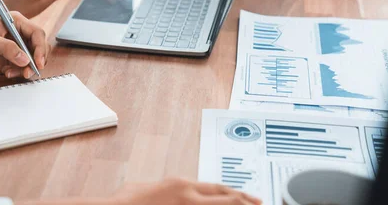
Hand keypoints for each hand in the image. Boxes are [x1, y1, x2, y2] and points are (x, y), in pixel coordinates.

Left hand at [0, 13, 48, 79]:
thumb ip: (7, 48)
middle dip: (36, 61)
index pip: (37, 33)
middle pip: (39, 47)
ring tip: (12, 73)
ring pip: (33, 59)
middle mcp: (19, 33)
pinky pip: (24, 68)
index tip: (38, 62)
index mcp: (15, 22)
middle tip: (29, 72)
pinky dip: (19, 73)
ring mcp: (16, 47)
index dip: (40, 48)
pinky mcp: (12, 59)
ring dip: (27, 69)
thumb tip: (25, 59)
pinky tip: (6, 72)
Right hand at [110, 179, 261, 204]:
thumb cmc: (128, 201)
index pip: (218, 188)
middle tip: (260, 204)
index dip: (237, 193)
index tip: (250, 197)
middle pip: (227, 199)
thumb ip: (167, 188)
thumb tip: (171, 191)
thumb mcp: (150, 188)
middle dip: (246, 202)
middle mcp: (189, 197)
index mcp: (181, 185)